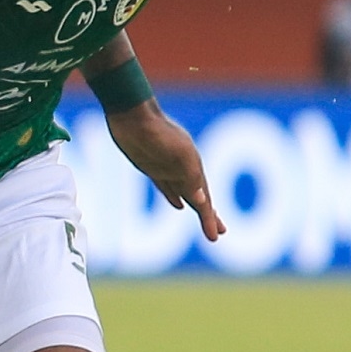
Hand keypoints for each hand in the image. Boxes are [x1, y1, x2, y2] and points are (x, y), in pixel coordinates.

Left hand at [108, 103, 224, 241]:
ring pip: (186, 193)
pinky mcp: (152, 167)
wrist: (132, 115)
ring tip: (206, 219)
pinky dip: (174, 196)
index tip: (217, 235)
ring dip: (196, 207)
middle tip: (219, 234)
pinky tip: (178, 205)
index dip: (211, 218)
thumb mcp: (178, 154)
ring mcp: (168, 169)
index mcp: (194, 168)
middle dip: (210, 216)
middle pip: (200, 198)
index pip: (205, 200)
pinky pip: (168, 187)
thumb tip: (201, 200)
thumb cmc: (156, 133)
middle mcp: (184, 170)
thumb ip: (190, 176)